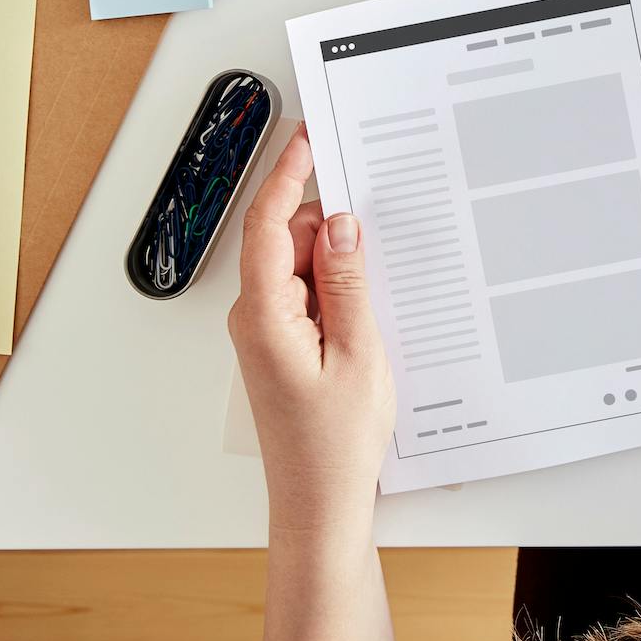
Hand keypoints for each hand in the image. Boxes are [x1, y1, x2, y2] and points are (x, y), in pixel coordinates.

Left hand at [229, 125, 394, 537]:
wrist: (319, 503)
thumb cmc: (335, 443)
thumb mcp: (358, 353)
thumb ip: (347, 283)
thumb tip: (338, 224)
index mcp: (264, 316)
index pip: (268, 224)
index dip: (288, 174)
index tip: (310, 137)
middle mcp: (256, 317)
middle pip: (287, 241)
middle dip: (330, 224)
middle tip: (382, 214)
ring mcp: (268, 332)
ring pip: (301, 268)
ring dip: (340, 263)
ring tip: (385, 284)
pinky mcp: (283, 345)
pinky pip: (308, 296)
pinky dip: (338, 288)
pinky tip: (373, 304)